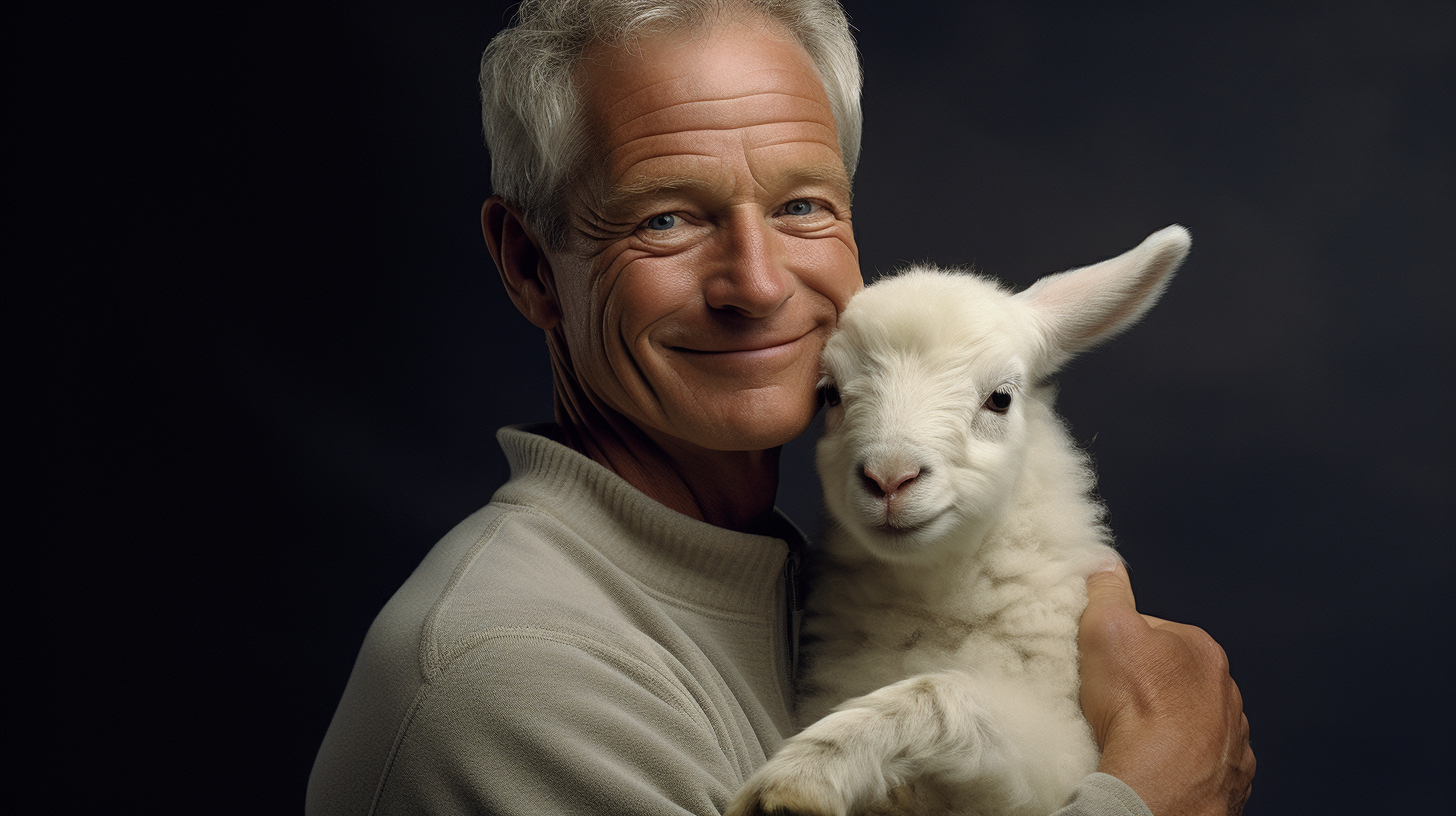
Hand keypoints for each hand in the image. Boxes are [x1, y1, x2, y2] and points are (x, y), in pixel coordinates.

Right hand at [1079, 563, 1254, 815]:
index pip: (1156, 633)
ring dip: (1168, 726)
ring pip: (1194, 722)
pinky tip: (1154, 766)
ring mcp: (1233, 738)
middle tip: (1111, 701)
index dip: (1122, 644)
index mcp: (1201, 649)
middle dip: (1150, 686)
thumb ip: (1107, 591)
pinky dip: (1181, 764)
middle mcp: (1227, 692)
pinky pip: (1202, 764)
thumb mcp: (1106, 627)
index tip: (1100, 661)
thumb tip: (1105, 564)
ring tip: (1130, 738)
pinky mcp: (1228, 779)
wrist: (1163, 783)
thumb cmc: (1138, 706)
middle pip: (1177, 678)